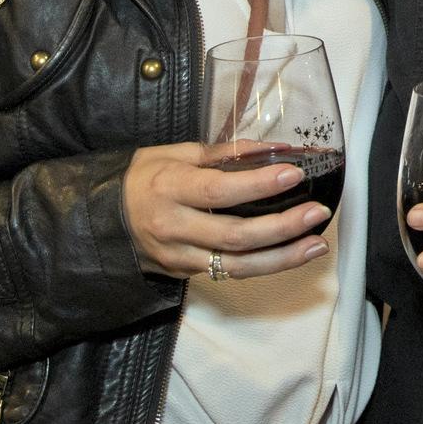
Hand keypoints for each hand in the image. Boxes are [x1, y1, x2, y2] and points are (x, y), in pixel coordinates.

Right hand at [121, 141, 330, 281]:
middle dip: (282, 227)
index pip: (219, 191)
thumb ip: (223, 153)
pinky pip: (230, 272)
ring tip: (316, 244)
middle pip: (235, 236)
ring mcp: (180, 257)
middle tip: (317, 213)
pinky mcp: (186, 274)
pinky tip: (292, 254)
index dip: (258, 185)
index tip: (294, 174)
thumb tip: (272, 149)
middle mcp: (175, 228)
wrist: (105, 219)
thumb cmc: (143, 177)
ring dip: (283, 258)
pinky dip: (265, 265)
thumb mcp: (175, 153)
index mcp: (169, 189)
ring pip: (238, 266)